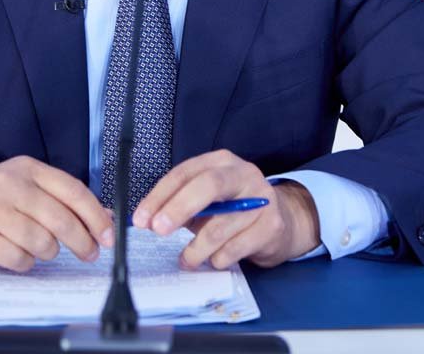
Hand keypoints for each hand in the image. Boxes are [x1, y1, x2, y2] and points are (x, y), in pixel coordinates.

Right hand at [0, 156, 114, 271]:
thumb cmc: (1, 199)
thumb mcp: (32, 187)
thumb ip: (65, 200)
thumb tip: (107, 220)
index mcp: (29, 169)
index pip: (73, 191)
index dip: (96, 217)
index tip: (109, 237)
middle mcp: (10, 185)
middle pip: (60, 220)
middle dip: (82, 242)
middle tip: (90, 254)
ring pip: (41, 242)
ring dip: (49, 252)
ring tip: (43, 249)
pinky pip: (18, 258)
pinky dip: (26, 262)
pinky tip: (20, 254)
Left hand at [131, 149, 320, 269]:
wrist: (282, 222)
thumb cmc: (233, 209)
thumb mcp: (207, 200)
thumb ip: (181, 205)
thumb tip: (150, 221)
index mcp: (220, 162)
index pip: (185, 173)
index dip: (160, 196)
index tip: (142, 219)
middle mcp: (243, 174)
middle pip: (208, 186)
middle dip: (178, 208)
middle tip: (159, 230)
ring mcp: (261, 199)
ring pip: (220, 226)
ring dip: (196, 249)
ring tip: (186, 259)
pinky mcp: (272, 225)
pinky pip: (236, 247)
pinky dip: (218, 258)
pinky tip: (214, 260)